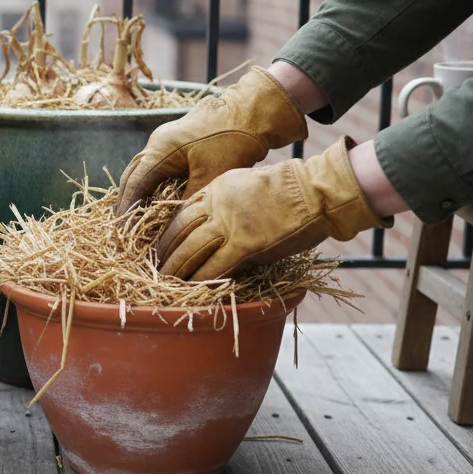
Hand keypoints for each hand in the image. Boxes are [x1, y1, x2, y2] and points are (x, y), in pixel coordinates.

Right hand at [116, 65, 307, 210]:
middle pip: (132, 176)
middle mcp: (157, 143)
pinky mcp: (178, 143)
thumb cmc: (232, 139)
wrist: (252, 110)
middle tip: (124, 227)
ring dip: (139, 193)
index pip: (134, 184)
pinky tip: (158, 201)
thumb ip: (189, 202)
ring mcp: (167, 141)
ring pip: (143, 171)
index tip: (122, 230)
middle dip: (127, 202)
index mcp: (160, 149)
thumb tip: (173, 228)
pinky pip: (157, 167)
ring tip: (138, 218)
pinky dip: (153, 185)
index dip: (127, 209)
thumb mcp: (211, 176)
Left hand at [156, 137, 387, 280]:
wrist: (316, 191)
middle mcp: (216, 205)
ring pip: (190, 250)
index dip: (167, 231)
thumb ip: (226, 201)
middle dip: (165, 252)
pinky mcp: (245, 245)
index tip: (160, 245)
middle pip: (178, 231)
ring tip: (166, 282)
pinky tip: (191, 289)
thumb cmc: (291, 190)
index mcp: (215, 188)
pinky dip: (200, 280)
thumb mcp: (247, 184)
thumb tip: (214, 222)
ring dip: (176, 269)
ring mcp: (229, 225)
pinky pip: (214, 266)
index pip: (181, 212)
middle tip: (156, 267)